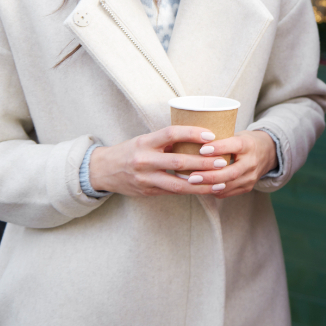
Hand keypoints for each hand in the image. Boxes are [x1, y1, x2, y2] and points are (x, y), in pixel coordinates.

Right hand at [88, 126, 235, 196]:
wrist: (103, 170)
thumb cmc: (131, 151)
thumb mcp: (145, 140)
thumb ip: (167, 141)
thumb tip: (199, 137)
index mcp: (145, 142)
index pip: (171, 133)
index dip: (192, 133)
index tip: (211, 135)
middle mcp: (144, 160)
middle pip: (178, 161)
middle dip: (203, 163)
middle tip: (222, 161)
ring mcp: (145, 178)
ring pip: (177, 184)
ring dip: (201, 183)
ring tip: (220, 181)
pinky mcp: (147, 192)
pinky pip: (172, 192)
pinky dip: (190, 190)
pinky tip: (205, 189)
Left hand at [185, 130, 277, 198]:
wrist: (268, 153)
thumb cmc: (245, 142)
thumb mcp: (237, 135)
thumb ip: (221, 140)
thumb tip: (195, 141)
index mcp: (249, 145)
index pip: (235, 146)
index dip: (219, 148)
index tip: (202, 150)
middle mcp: (252, 162)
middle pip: (231, 172)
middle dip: (210, 176)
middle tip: (192, 177)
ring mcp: (251, 177)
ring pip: (228, 185)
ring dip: (209, 185)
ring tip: (193, 184)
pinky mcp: (248, 187)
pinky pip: (228, 192)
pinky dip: (213, 190)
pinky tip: (201, 187)